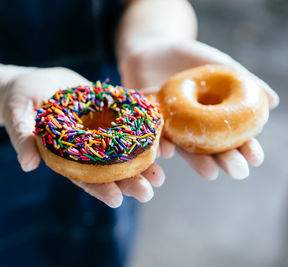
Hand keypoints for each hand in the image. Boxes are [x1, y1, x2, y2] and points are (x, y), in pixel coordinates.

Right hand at [0, 60, 164, 207]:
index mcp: (65, 157)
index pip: (83, 178)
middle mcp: (85, 148)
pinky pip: (126, 120)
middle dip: (128, 181)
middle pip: (109, 168)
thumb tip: (27, 164)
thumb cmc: (18, 102)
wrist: (33, 84)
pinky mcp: (106, 110)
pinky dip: (142, 128)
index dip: (99, 188)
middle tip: (148, 192)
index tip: (115, 200)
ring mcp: (97, 130)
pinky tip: (158, 134)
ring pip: (122, 149)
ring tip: (161, 172)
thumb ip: (22, 138)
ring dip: (141, 160)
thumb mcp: (16, 116)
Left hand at [118, 37, 279, 179]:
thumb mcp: (218, 64)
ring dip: (196, 161)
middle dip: (225, 160)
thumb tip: (273, 101)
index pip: (232, 136)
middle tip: (238, 171)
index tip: (256, 159)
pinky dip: (161, 144)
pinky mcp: (148, 123)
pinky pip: (154, 135)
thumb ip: (243, 80)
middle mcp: (192, 127)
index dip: (245, 147)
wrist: (153, 48)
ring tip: (210, 172)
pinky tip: (168, 152)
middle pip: (211, 148)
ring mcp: (170, 127)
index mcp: (212, 117)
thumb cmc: (189, 58)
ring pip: (185, 147)